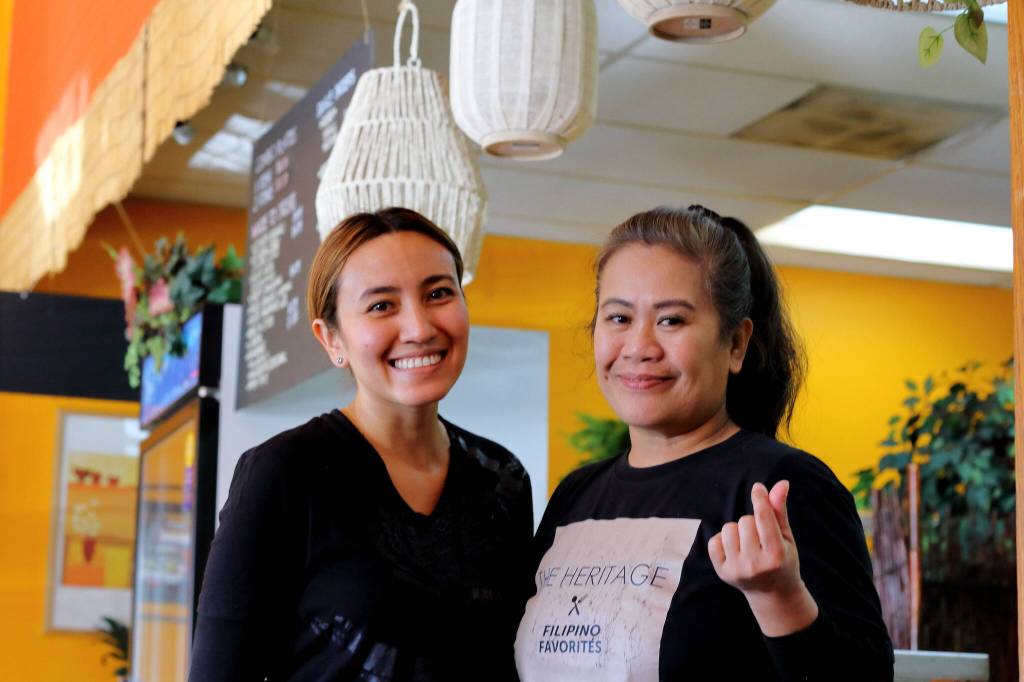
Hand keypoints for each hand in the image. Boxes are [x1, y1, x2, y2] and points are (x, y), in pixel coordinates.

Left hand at [708, 480, 817, 635]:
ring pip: (728, 529)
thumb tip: (781, 483)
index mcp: (776, 555)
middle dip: (752, 522)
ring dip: (737, 530)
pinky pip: (714, 541)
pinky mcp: (722, 572)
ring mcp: (737, 569)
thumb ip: (780, 511)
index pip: (764, 519)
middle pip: (745, 521)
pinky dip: (723, 540)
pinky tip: (735, 549)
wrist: (773, 594)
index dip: (760, 499)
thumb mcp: (786, 537)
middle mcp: (755, 564)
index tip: (757, 487)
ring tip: (748, 542)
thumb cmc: (783, 559)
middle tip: (760, 536)